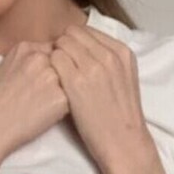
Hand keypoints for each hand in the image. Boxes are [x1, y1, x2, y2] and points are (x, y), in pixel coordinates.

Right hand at [0, 41, 70, 161]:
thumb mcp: (7, 65)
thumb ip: (29, 56)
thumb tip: (52, 55)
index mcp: (26, 48)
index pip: (53, 49)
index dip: (51, 66)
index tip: (40, 79)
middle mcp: (40, 59)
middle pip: (64, 63)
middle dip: (58, 76)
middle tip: (40, 93)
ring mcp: (51, 77)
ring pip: (70, 80)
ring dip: (63, 91)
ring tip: (42, 103)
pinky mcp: (61, 98)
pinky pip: (72, 98)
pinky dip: (63, 107)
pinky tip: (46, 112)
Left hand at [49, 25, 152, 172]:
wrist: (123, 142)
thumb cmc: (119, 115)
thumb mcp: (124, 78)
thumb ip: (108, 59)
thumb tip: (84, 46)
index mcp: (122, 52)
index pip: (87, 31)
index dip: (75, 43)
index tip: (72, 58)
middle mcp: (108, 55)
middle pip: (72, 33)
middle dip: (63, 46)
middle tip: (61, 66)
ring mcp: (92, 67)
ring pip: (61, 43)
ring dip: (55, 56)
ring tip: (57, 75)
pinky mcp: (75, 81)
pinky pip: (54, 59)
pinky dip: (49, 67)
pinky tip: (52, 82)